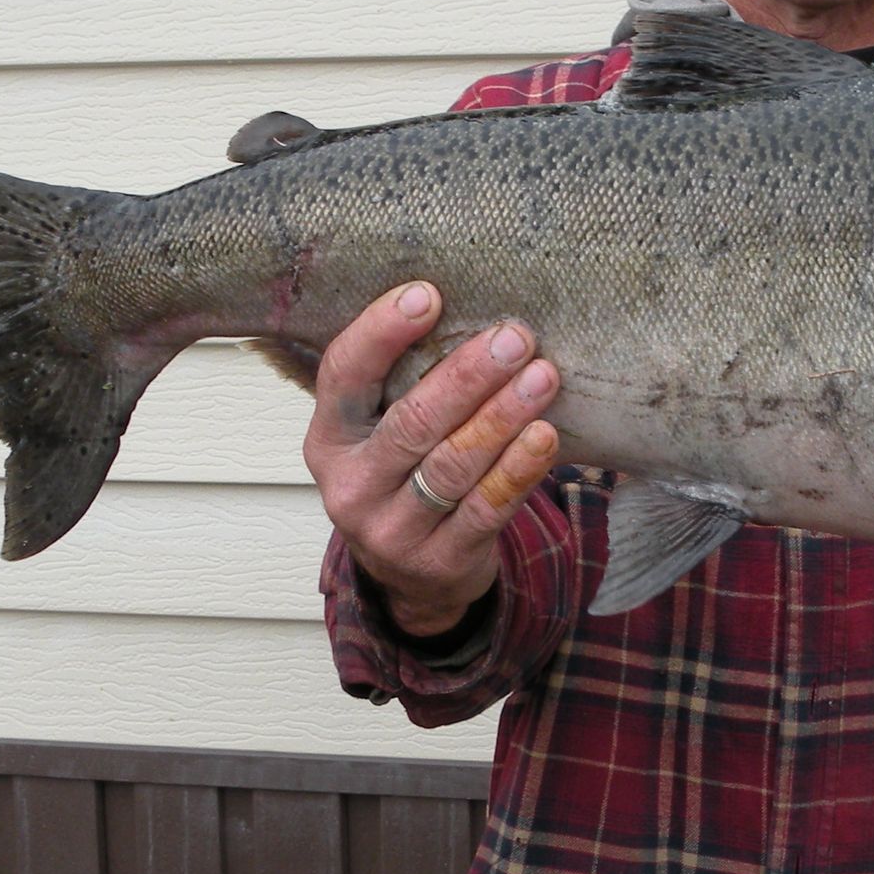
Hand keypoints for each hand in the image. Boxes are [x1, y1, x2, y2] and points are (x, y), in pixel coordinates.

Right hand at [303, 282, 560, 638]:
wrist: (412, 579)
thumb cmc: (406, 476)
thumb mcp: (380, 432)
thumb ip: (404, 382)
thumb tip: (468, 306)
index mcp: (329, 438)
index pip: (344, 375)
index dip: (381, 332)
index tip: (428, 294)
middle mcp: (351, 485)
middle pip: (412, 422)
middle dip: (467, 375)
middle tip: (514, 337)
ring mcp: (392, 530)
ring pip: (453, 464)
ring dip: (503, 416)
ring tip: (543, 377)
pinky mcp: (439, 561)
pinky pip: (486, 508)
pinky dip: (518, 470)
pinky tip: (544, 436)